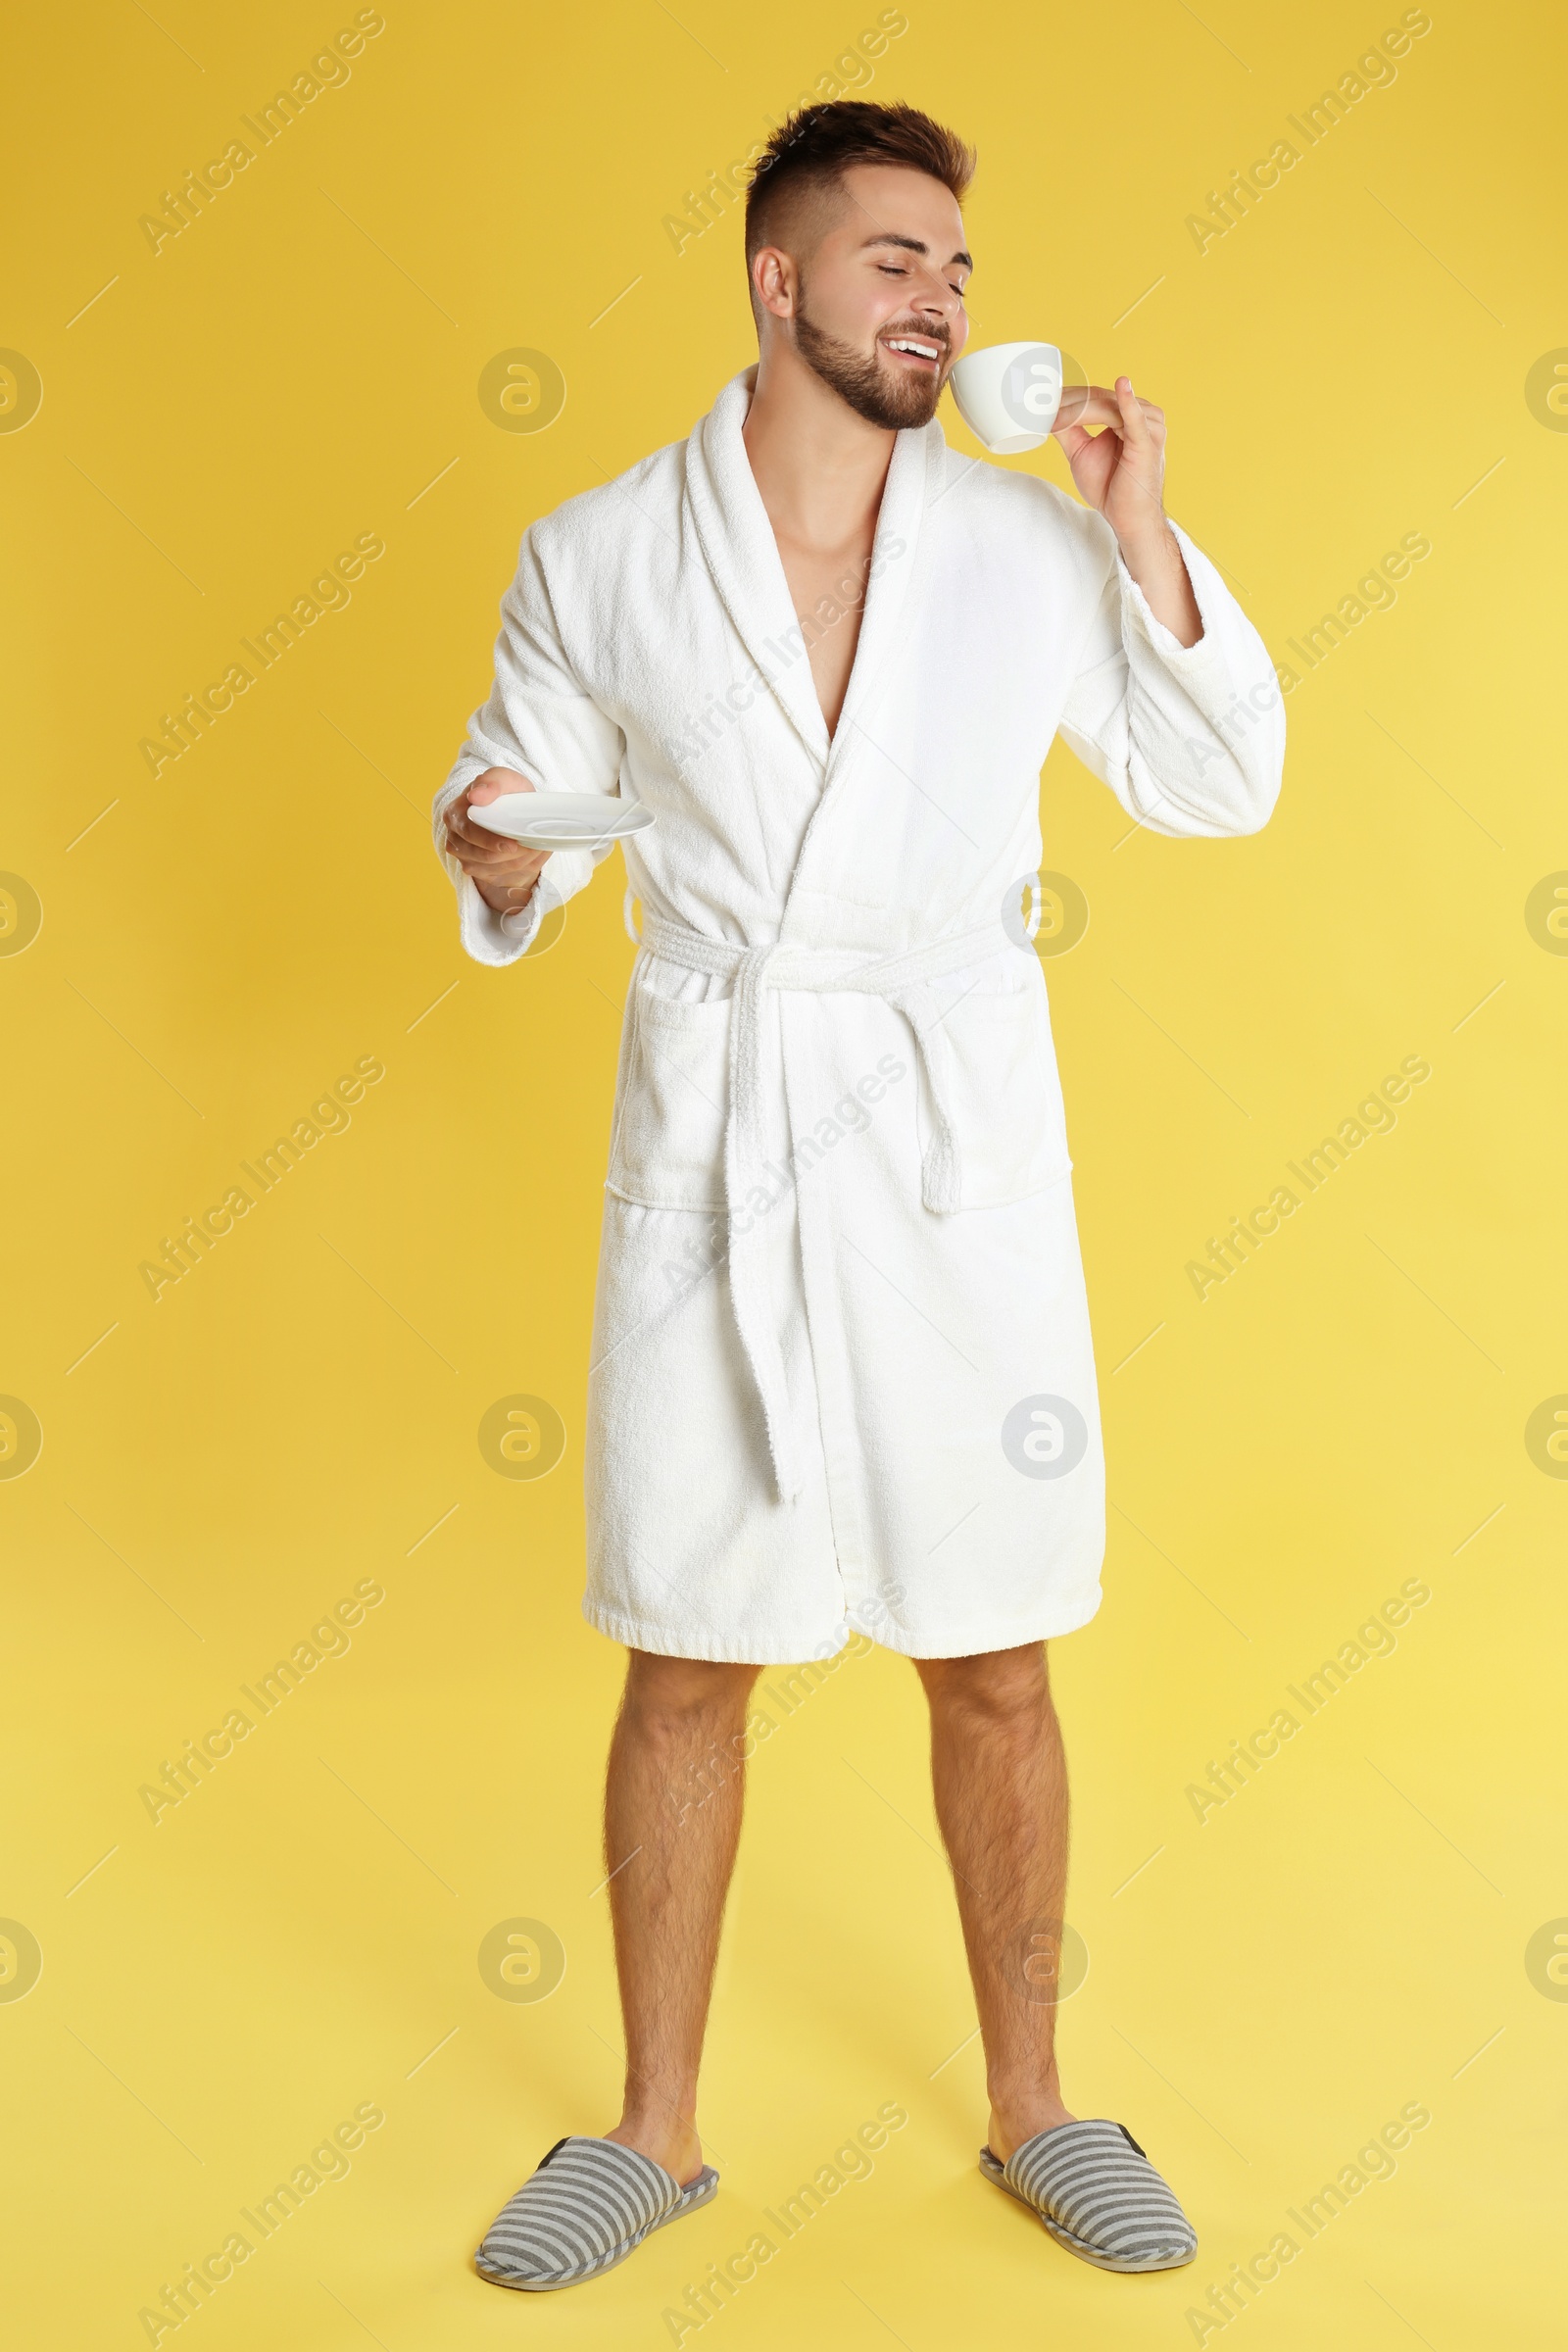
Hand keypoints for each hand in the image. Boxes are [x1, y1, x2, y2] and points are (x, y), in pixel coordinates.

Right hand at [442, 768, 548, 915]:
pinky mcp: (477, 870)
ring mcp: (464, 857)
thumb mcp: (503, 779)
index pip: (469, 833)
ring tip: (534, 849)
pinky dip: (518, 868)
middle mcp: (454, 839)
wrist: (513, 809)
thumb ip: (491, 782)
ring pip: (493, 870)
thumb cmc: (506, 792)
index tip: (512, 845)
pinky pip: (499, 877)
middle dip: (511, 855)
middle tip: (533, 848)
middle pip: (483, 857)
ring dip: (518, 862)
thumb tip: (474, 796)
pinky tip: (527, 856)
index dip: (491, 842)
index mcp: (454, 814)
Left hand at [1052, 376, 1167, 556]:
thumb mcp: (1081, 452)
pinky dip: (1127, 404)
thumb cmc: (1110, 487)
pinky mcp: (1148, 440)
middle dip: (1068, 404)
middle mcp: (1142, 414)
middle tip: (1039, 406)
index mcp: (1128, 415)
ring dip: (1079, 410)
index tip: (1040, 401)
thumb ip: (1068, 430)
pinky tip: (1123, 385)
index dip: (1066, 399)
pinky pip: (1136, 418)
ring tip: (1054, 418)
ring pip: (1108, 407)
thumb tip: (1047, 412)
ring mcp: (1148, 425)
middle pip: (1099, 398)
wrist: (1128, 519)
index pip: (1095, 396)